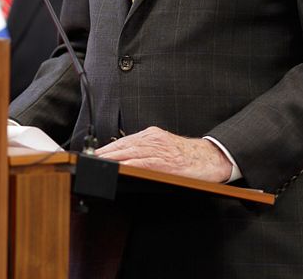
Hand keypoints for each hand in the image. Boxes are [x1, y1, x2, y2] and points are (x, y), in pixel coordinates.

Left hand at [94, 126, 232, 182]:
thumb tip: (126, 158)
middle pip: (125, 145)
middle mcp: (154, 139)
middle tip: (91, 158)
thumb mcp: (164, 147)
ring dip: (114, 158)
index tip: (95, 153)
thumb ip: (147, 150)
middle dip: (106, 152)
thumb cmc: (187, 156)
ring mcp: (160, 149)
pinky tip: (122, 167)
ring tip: (100, 162)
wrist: (211, 158)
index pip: (125, 140)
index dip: (108, 147)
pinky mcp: (167, 161)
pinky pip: (146, 162)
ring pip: (132, 152)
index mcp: (152, 135)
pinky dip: (132, 164)